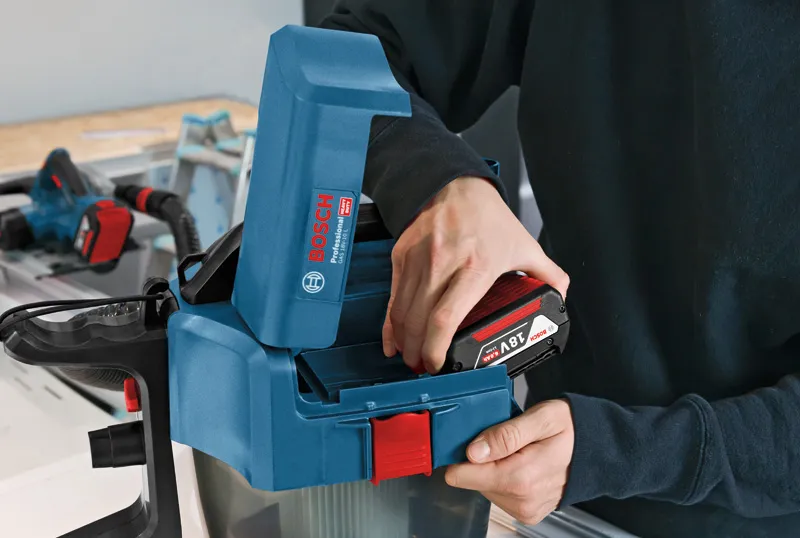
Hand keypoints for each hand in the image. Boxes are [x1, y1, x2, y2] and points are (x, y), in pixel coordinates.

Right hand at [384, 176, 568, 372]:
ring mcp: (419, 261)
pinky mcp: (402, 256)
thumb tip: (562, 297)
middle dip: (418, 353)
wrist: (455, 184)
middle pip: (419, 321)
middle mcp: (442, 264)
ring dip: (404, 341)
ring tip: (410, 357)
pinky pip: (393, 297)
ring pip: (402, 312)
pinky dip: (390, 323)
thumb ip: (548, 274)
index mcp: (476, 267)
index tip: (439, 364)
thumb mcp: (524, 244)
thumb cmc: (488, 216)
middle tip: (425, 368)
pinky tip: (393, 339)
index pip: (446, 318)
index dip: (436, 348)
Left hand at [444, 399, 574, 525]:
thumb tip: (473, 451)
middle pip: (473, 479)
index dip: (462, 452)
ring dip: (495, 467)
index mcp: (520, 477)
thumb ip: (505, 434)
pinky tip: (523, 462)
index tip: (474, 438)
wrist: (601, 450)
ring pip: (485, 486)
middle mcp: (522, 499)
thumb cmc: (574, 430)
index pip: (462, 475)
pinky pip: (500, 494)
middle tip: (508, 439)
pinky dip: (506, 476)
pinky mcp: (528, 511)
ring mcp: (525, 508)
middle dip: (483, 457)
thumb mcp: (541, 418)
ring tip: (519, 450)